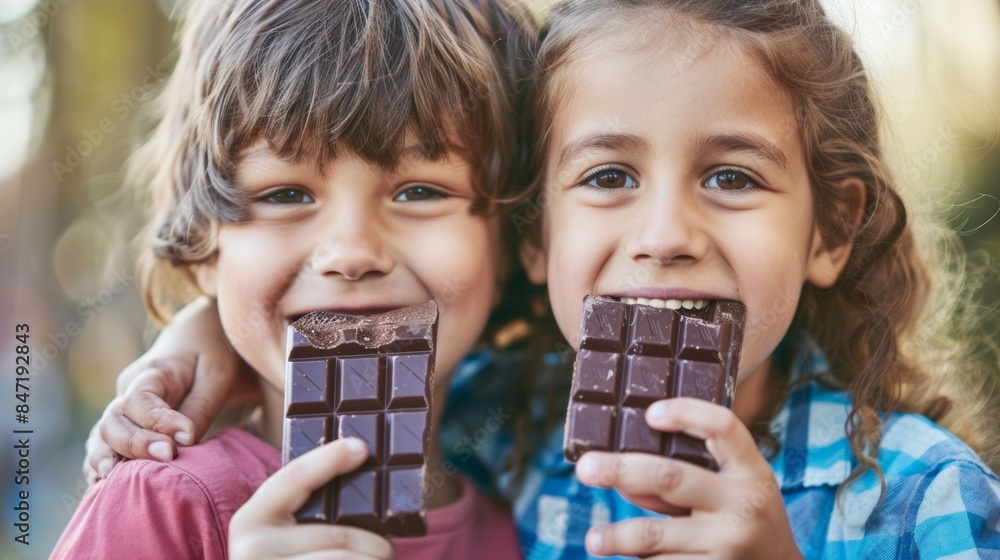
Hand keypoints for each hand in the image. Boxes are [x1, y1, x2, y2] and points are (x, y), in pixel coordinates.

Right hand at [82, 297, 255, 484]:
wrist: (197, 341)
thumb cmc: (211, 355)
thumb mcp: (216, 374)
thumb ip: (199, 408)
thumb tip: (182, 443)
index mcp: (152, 373)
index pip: (141, 399)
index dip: (159, 421)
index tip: (186, 437)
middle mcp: (127, 391)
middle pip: (114, 420)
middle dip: (134, 444)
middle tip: (167, 457)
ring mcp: (121, 408)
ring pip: (101, 435)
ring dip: (105, 458)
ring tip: (111, 480)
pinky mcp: (124, 424)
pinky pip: (103, 445)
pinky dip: (99, 464)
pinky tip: (101, 485)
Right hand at [229, 438, 394, 559]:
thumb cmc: (275, 558)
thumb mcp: (275, 532)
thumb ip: (303, 509)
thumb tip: (358, 478)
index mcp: (250, 519)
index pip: (293, 478)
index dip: (328, 459)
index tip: (361, 448)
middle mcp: (254, 546)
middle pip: (336, 535)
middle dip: (374, 543)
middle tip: (388, 547)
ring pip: (342, 559)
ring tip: (381, 559)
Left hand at [575, 398, 801, 558]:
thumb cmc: (747, 518)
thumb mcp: (737, 488)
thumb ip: (690, 477)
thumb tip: (621, 477)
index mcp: (751, 471)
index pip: (723, 427)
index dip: (686, 413)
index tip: (649, 412)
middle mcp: (742, 505)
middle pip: (670, 478)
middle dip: (621, 471)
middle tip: (585, 468)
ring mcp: (728, 544)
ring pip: (655, 534)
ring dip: (617, 536)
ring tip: (593, 539)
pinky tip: (621, 559)